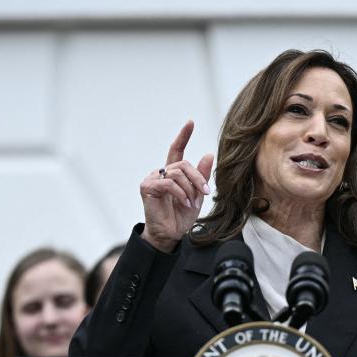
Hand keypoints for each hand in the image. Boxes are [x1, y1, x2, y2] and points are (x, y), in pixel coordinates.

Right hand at [140, 120, 214, 252]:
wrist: (170, 234)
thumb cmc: (181, 217)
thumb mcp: (196, 195)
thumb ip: (201, 176)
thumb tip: (208, 154)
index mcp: (172, 173)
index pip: (176, 150)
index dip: (183, 136)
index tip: (190, 122)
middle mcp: (160, 173)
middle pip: (183, 164)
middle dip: (197, 177)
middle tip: (205, 192)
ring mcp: (152, 179)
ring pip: (177, 173)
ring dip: (190, 189)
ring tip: (192, 203)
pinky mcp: (147, 187)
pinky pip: (169, 183)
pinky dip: (180, 193)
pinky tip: (185, 204)